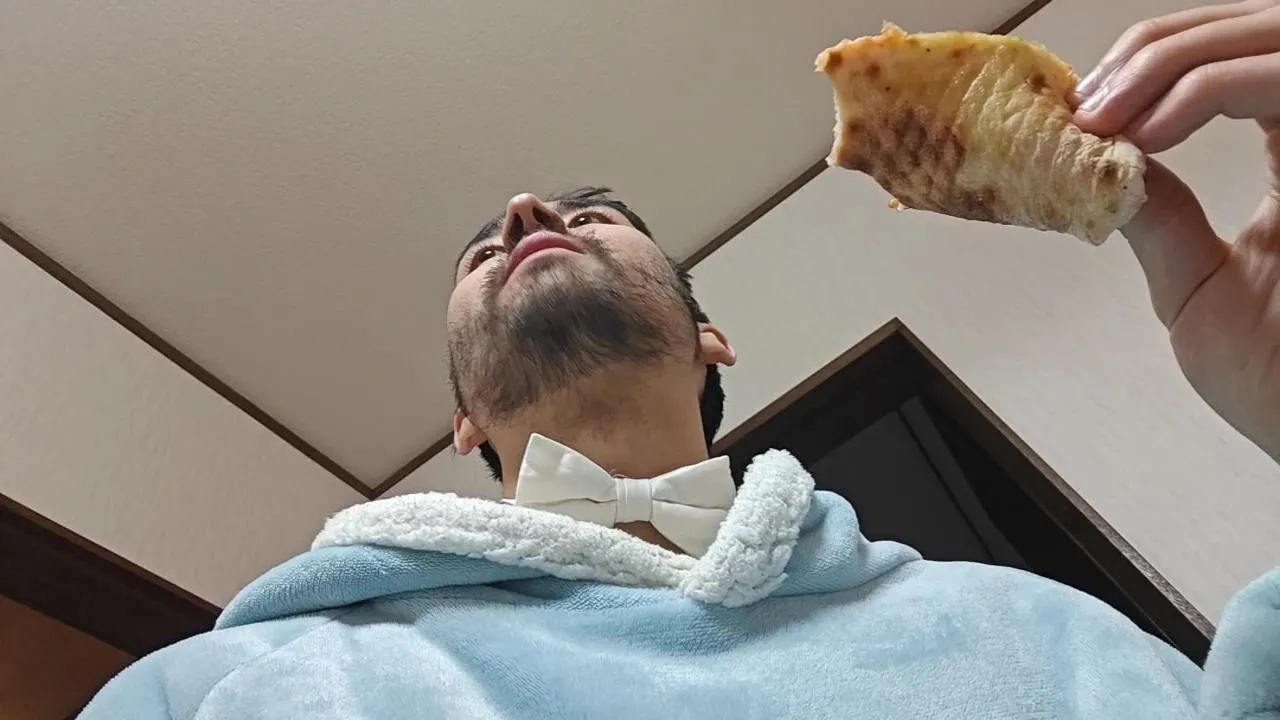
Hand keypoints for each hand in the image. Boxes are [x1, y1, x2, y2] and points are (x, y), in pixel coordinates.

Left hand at [1073, 0, 1279, 459]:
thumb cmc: (1277, 383)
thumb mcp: (1195, 287)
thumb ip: (1161, 216)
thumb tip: (1108, 162)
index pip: (1245, 59)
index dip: (1165, 58)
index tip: (1087, 104)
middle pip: (1265, 26)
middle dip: (1162, 48)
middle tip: (1089, 101)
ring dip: (1178, 59)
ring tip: (1107, 115)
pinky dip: (1214, 86)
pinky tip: (1152, 133)